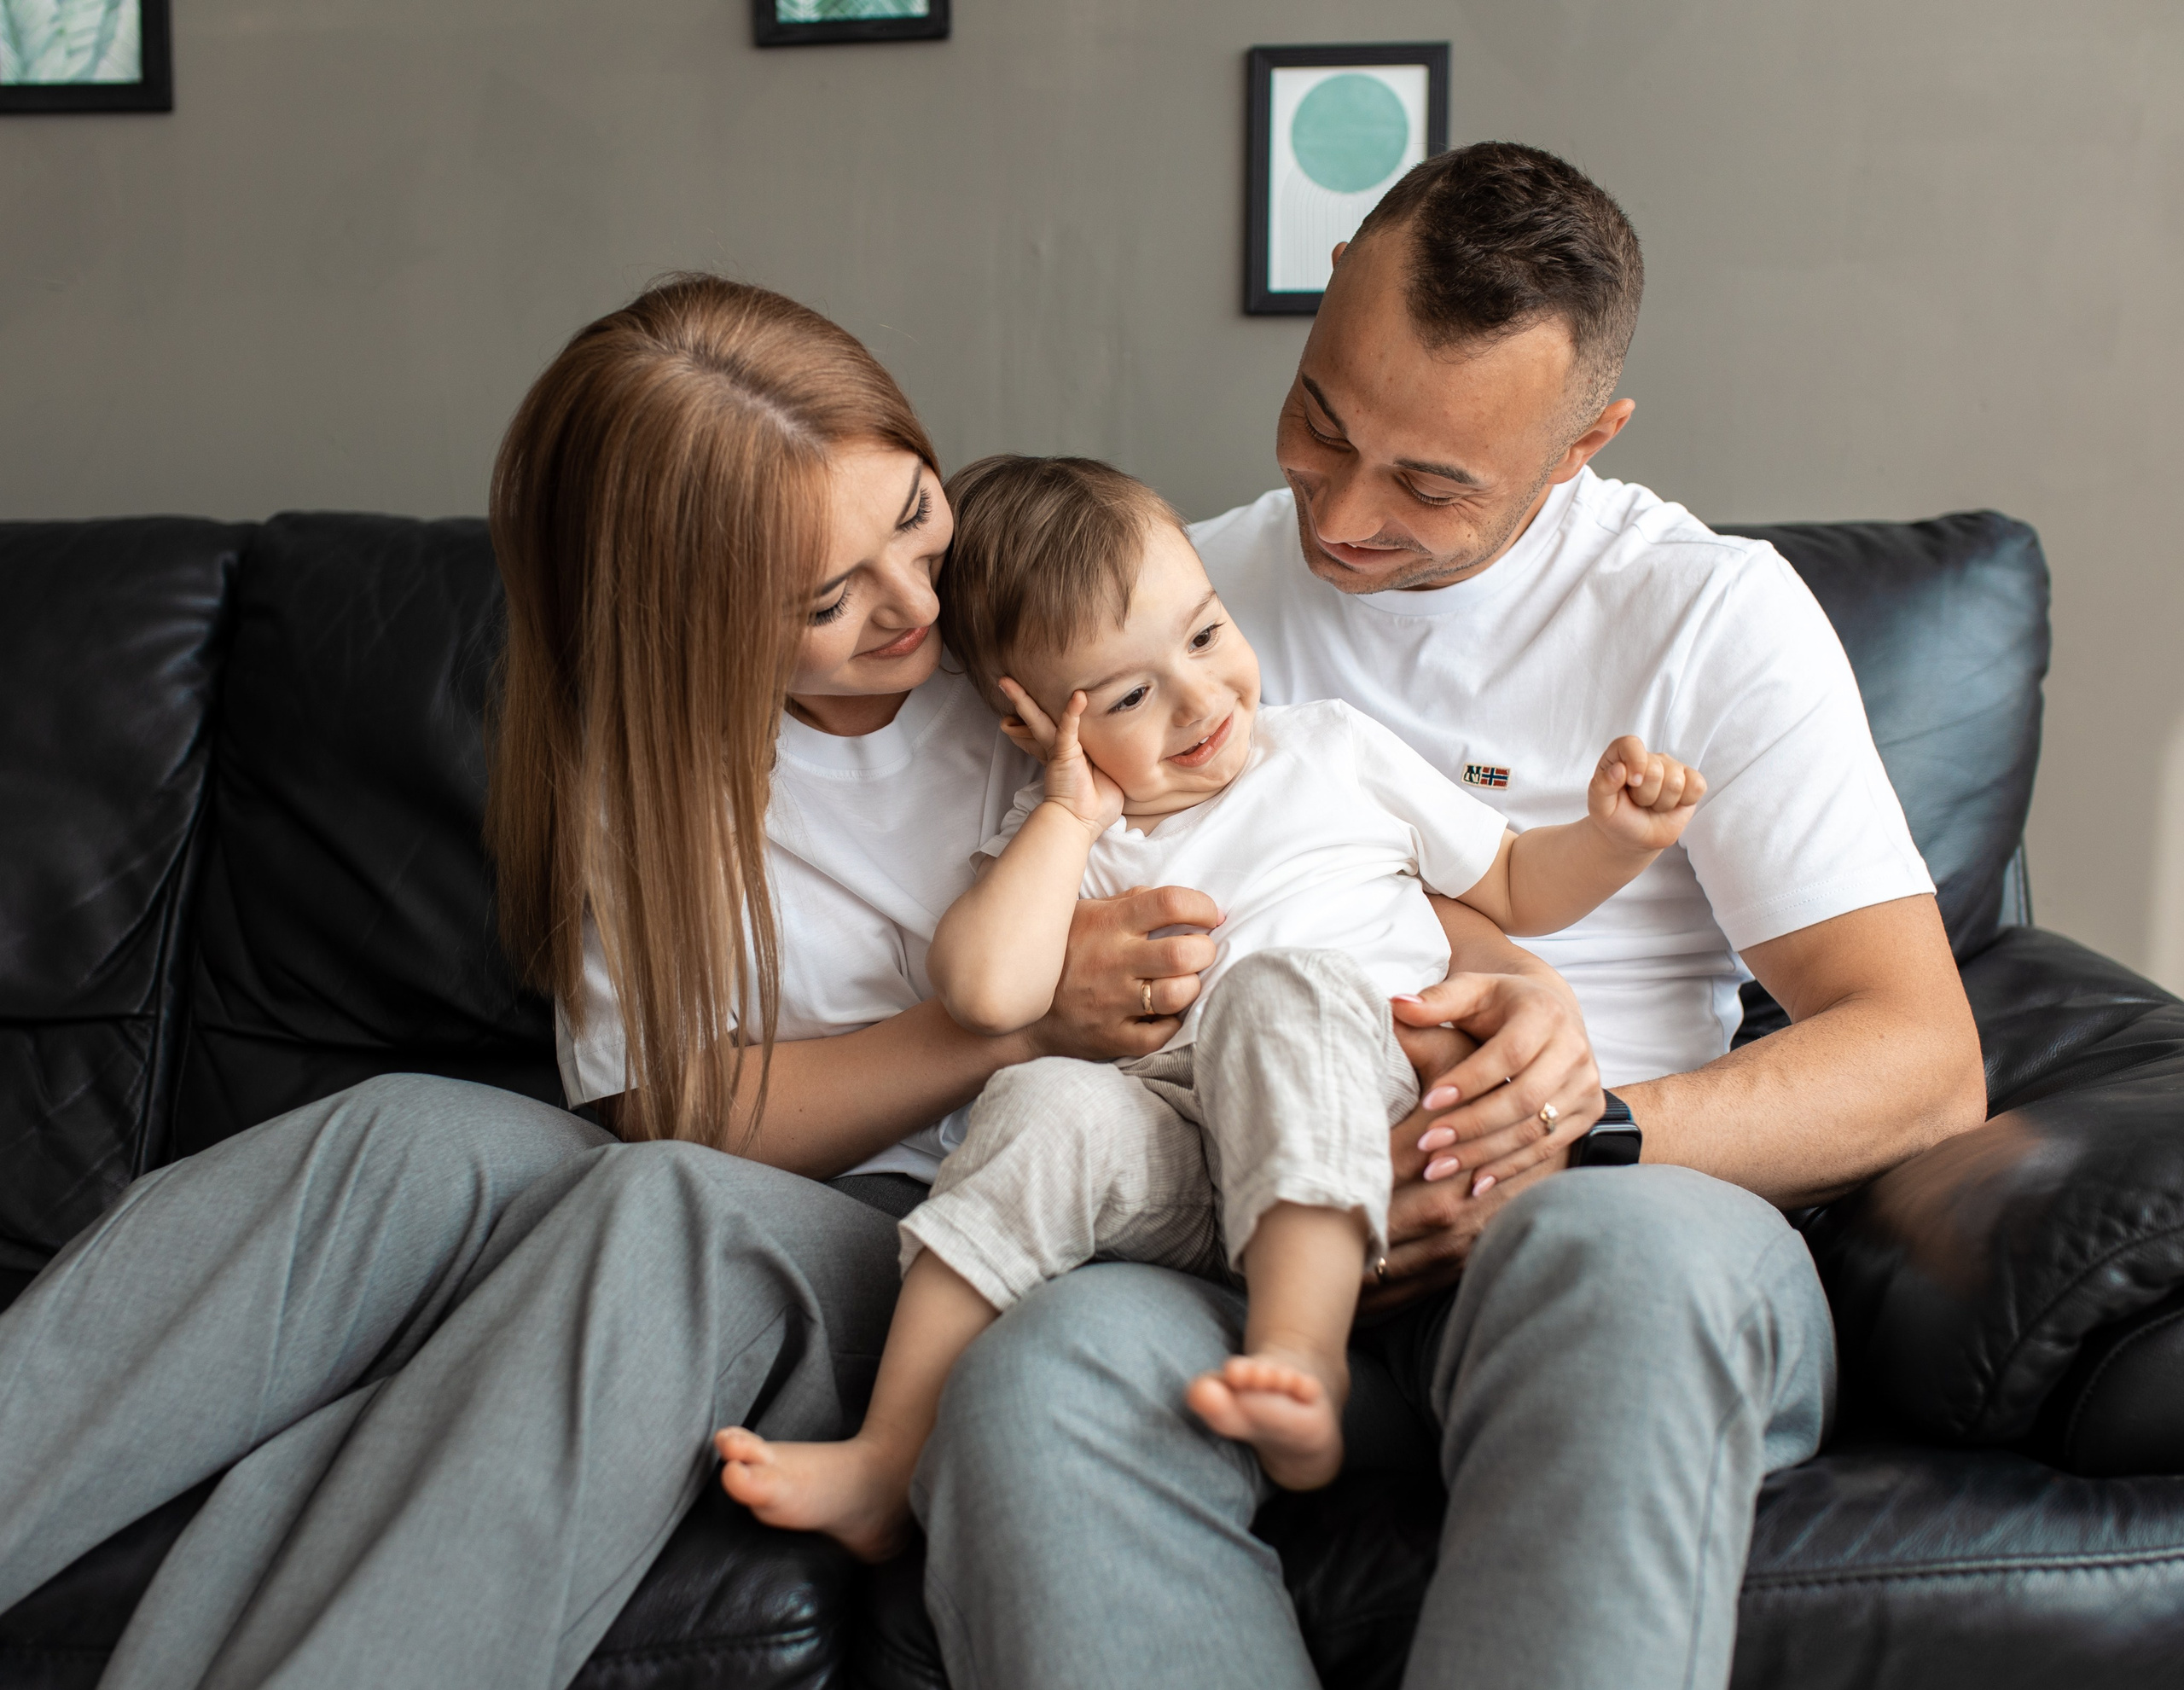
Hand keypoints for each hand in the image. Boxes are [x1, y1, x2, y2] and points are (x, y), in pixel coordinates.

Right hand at [999, 678, 1123, 834]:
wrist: (1083, 822)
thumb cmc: (1095, 807)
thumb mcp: (1106, 778)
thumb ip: (1107, 762)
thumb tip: (1121, 754)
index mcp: (1068, 753)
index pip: (1055, 727)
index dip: (1042, 714)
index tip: (1035, 699)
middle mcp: (1058, 749)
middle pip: (1036, 719)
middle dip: (1020, 700)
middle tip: (1005, 681)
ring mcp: (1059, 751)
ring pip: (1040, 719)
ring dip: (1024, 700)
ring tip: (1007, 681)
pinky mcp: (1065, 754)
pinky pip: (1068, 728)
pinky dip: (1073, 712)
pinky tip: (1078, 696)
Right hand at [1023, 884, 1218, 1060]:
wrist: (1017, 1010)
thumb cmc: (1060, 954)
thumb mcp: (1082, 913)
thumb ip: (1126, 903)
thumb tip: (1173, 902)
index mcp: (1109, 923)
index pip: (1170, 903)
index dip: (1201, 906)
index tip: (1210, 915)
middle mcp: (1113, 961)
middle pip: (1183, 953)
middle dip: (1205, 950)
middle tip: (1200, 951)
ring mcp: (1112, 1003)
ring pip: (1178, 994)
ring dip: (1192, 986)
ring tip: (1184, 981)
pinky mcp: (1111, 1038)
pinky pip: (1159, 1035)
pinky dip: (1171, 1023)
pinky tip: (1165, 1012)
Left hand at [1358, 972, 1601, 1306]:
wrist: (1552, 1015)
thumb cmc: (1498, 1005)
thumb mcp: (1471, 992)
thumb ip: (1437, 1000)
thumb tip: (1396, 1004)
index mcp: (1545, 1013)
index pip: (1508, 1054)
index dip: (1468, 1080)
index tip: (1427, 1102)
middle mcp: (1574, 1049)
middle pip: (1525, 1098)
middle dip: (1472, 1125)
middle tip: (1426, 1145)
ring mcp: (1586, 1085)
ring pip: (1536, 1130)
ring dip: (1484, 1153)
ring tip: (1437, 1168)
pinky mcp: (1588, 1113)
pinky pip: (1548, 1149)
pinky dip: (1509, 1168)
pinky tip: (1473, 1184)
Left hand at [1586, 735, 1705, 852]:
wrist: (1634, 837)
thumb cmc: (1616, 817)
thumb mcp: (1599, 807)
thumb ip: (1601, 786)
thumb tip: (1619, 768)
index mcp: (1621, 755)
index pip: (1631, 744)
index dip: (1635, 762)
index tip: (1632, 783)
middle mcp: (1649, 757)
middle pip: (1655, 769)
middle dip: (1645, 795)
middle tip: (1639, 802)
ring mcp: (1672, 768)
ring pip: (1676, 782)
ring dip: (1662, 803)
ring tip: (1652, 805)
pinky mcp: (1691, 781)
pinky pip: (1697, 786)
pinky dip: (1684, 802)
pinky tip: (1671, 805)